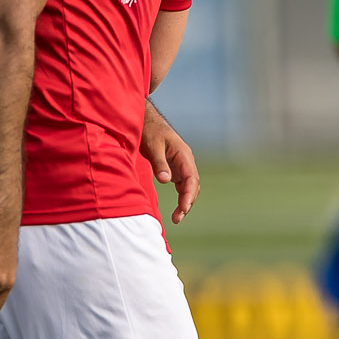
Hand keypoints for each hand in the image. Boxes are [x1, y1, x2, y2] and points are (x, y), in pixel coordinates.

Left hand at [141, 105, 200, 223]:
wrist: (146, 120)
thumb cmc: (149, 131)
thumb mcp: (153, 146)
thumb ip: (159, 163)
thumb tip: (166, 181)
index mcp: (183, 155)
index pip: (191, 179)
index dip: (188, 196)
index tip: (183, 209)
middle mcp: (186, 161)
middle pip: (193, 186)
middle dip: (187, 203)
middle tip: (177, 218)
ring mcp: (181, 165)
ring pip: (188, 187)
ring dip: (185, 202)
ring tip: (176, 218)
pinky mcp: (174, 167)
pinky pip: (182, 184)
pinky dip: (181, 196)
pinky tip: (177, 208)